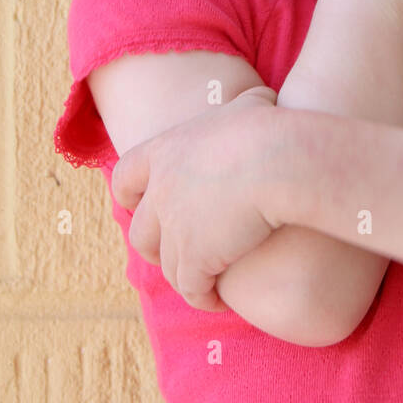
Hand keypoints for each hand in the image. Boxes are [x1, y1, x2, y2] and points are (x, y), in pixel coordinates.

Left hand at [109, 86, 283, 311]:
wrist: (277, 161)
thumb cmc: (273, 129)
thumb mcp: (251, 107)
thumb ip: (243, 108)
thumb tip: (260, 102)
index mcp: (165, 152)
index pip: (126, 176)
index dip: (130, 194)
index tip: (138, 204)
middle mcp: (160, 192)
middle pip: (140, 231)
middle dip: (154, 246)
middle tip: (175, 253)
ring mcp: (173, 228)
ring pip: (167, 265)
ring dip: (184, 277)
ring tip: (204, 283)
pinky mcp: (194, 259)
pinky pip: (191, 289)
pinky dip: (202, 297)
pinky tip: (218, 300)